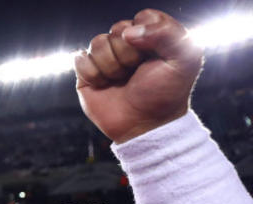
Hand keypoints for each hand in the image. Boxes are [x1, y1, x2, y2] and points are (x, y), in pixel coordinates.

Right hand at [75, 9, 202, 142]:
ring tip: (121, 80)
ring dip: (111, 66)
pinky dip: (93, 75)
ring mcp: (106, 58)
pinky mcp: (87, 73)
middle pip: (117, 29)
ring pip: (97, 43)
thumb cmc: (166, 94)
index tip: (155, 55)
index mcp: (153, 35)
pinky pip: (80, 60)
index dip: (147, 34)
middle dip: (128, 54)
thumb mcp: (184, 59)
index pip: (143, 17)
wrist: (144, 125)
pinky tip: (104, 86)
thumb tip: (128, 33)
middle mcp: (128, 43)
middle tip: (136, 72)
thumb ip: (167, 33)